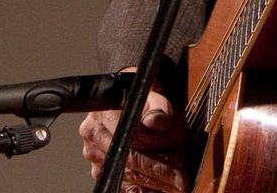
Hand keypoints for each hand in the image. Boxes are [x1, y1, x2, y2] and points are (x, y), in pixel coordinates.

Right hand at [79, 67, 187, 192]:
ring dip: (154, 182)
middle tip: (182, 180)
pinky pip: (121, 185)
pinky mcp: (100, 169)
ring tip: (175, 183)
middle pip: (129, 160)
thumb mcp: (155, 93)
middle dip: (160, 172)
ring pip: (127, 176)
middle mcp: (94, 134)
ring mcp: (95, 154)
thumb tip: (156, 122)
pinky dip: (142, 189)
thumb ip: (159, 107)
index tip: (178, 161)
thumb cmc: (144, 96)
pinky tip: (159, 189)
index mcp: (104, 112)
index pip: (132, 137)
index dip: (156, 149)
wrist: (130, 97)